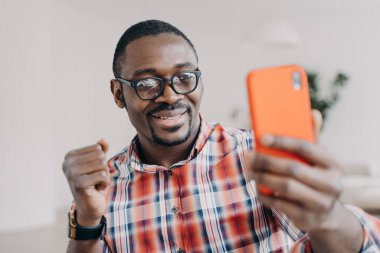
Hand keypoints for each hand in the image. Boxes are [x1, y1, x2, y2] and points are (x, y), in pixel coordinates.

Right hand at [62, 139, 109, 225]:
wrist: (91, 206)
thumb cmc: (95, 183)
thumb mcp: (98, 164)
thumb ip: (100, 150)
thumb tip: (103, 140)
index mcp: (70, 156)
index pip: (97, 148)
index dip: (100, 160)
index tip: (92, 171)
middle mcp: (68, 164)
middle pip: (100, 155)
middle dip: (103, 168)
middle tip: (95, 178)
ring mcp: (72, 174)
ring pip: (102, 164)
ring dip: (104, 175)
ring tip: (95, 183)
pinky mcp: (79, 184)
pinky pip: (103, 175)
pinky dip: (105, 183)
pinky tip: (96, 189)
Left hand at [245, 110, 344, 231]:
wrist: (327, 214)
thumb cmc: (316, 178)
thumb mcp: (318, 159)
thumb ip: (312, 138)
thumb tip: (313, 112)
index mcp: (333, 164)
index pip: (306, 147)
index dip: (282, 141)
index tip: (261, 137)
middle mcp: (332, 184)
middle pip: (292, 168)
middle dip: (266, 161)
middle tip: (247, 156)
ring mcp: (321, 203)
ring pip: (285, 187)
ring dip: (262, 177)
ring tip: (248, 171)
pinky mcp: (307, 218)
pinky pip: (280, 204)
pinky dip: (265, 195)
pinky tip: (257, 188)